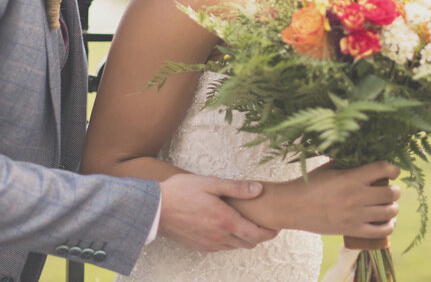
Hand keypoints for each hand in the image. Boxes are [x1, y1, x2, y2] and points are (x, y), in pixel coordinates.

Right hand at [158, 173, 278, 250]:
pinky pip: (221, 248)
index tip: (276, 227)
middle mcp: (219, 237)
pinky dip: (229, 241)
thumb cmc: (181, 192)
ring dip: (244, 239)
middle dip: (259, 236)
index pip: (256, 234)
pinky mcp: (199, 246)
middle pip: (248, 243)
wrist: (155, 208)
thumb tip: (258, 189)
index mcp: (225, 221)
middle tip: (264, 225)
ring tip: (245, 225)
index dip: (269, 232)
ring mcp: (209, 244)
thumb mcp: (210, 183)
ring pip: (235, 247)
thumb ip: (236, 188)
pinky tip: (226, 228)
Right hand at [284, 161, 400, 237]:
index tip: (393, 170)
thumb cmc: (310, 183)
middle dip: (395, 189)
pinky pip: (382, 231)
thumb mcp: (329, 167)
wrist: (293, 206)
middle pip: (391, 193)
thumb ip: (349, 163)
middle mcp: (356, 197)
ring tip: (388, 204)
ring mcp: (356, 216)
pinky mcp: (353, 231)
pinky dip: (389, 225)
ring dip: (393, 206)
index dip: (393, 168)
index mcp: (350, 177)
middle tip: (390, 188)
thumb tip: (369, 157)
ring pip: (390, 211)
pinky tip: (387, 220)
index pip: (383, 169)